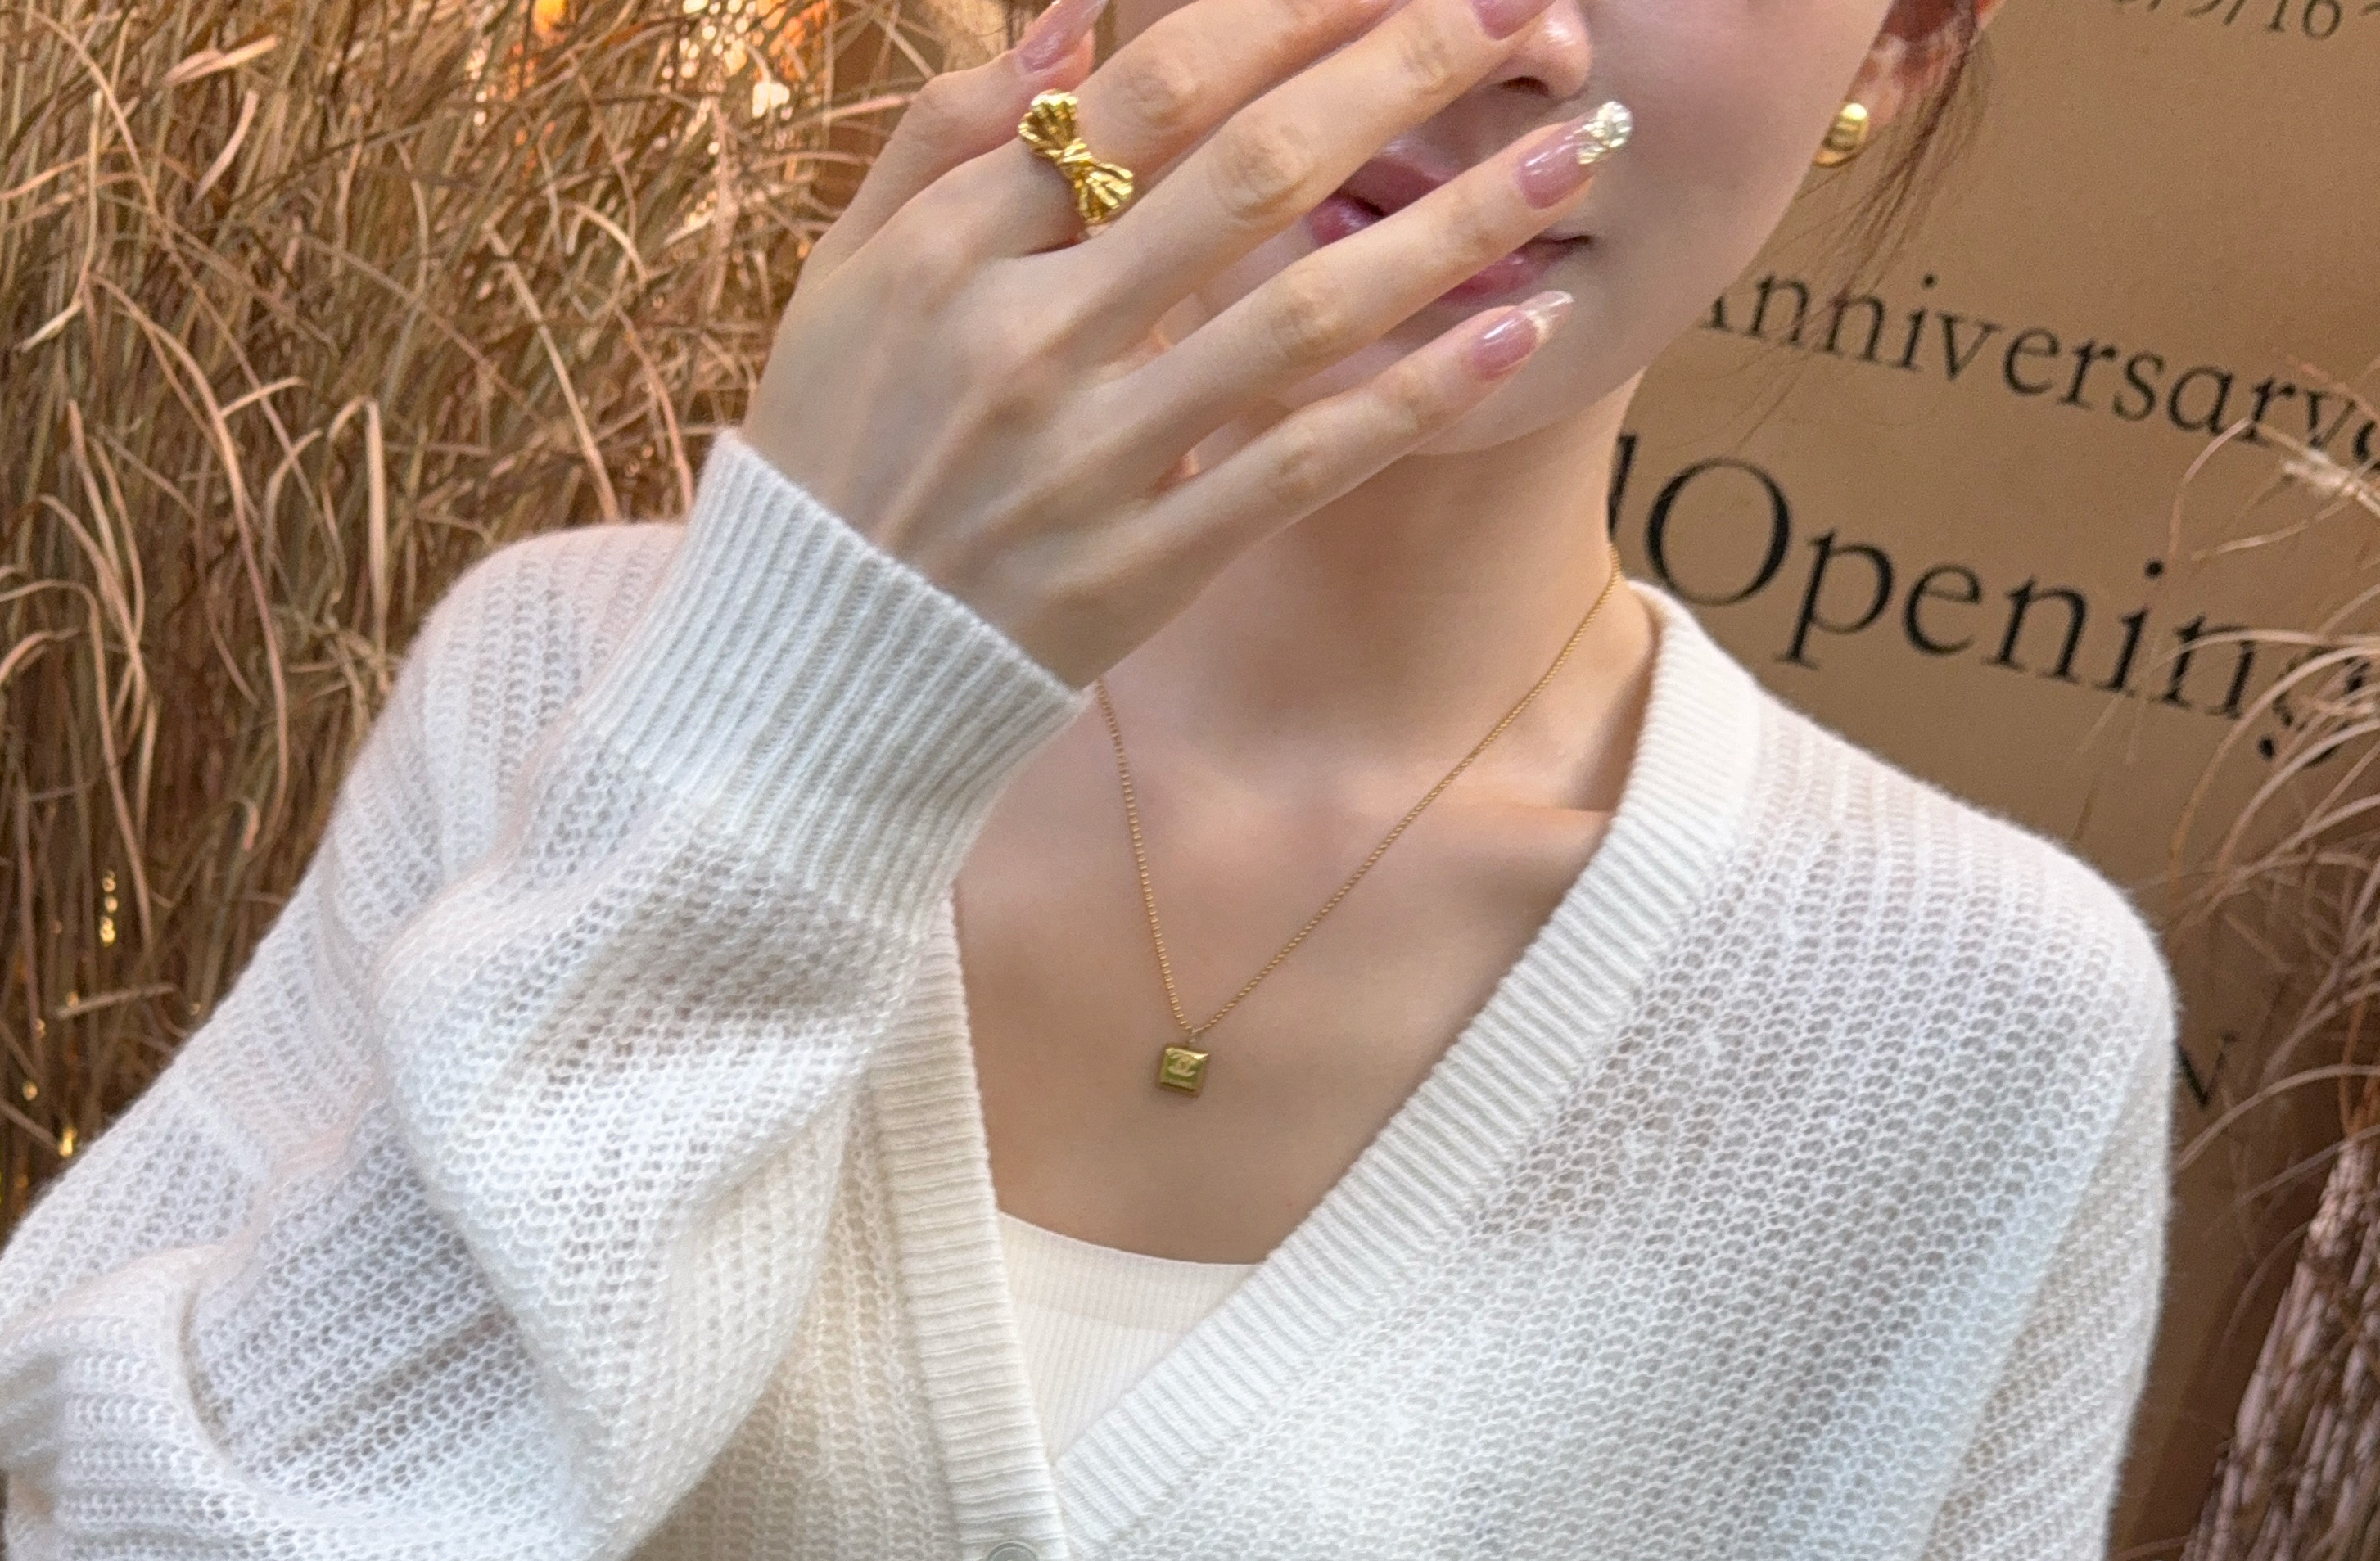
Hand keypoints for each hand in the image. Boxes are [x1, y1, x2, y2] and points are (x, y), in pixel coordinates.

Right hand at [740, 0, 1612, 683]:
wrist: (807, 671)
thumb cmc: (836, 458)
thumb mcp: (849, 276)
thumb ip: (950, 133)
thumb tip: (1077, 8)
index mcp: (957, 246)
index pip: (1155, 84)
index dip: (1295, 7)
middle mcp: (1031, 338)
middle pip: (1252, 168)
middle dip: (1408, 71)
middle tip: (1535, 8)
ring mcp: (1092, 459)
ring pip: (1304, 311)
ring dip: (1459, 223)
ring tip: (1577, 154)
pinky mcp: (1140, 568)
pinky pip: (1301, 464)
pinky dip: (1415, 394)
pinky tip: (1518, 330)